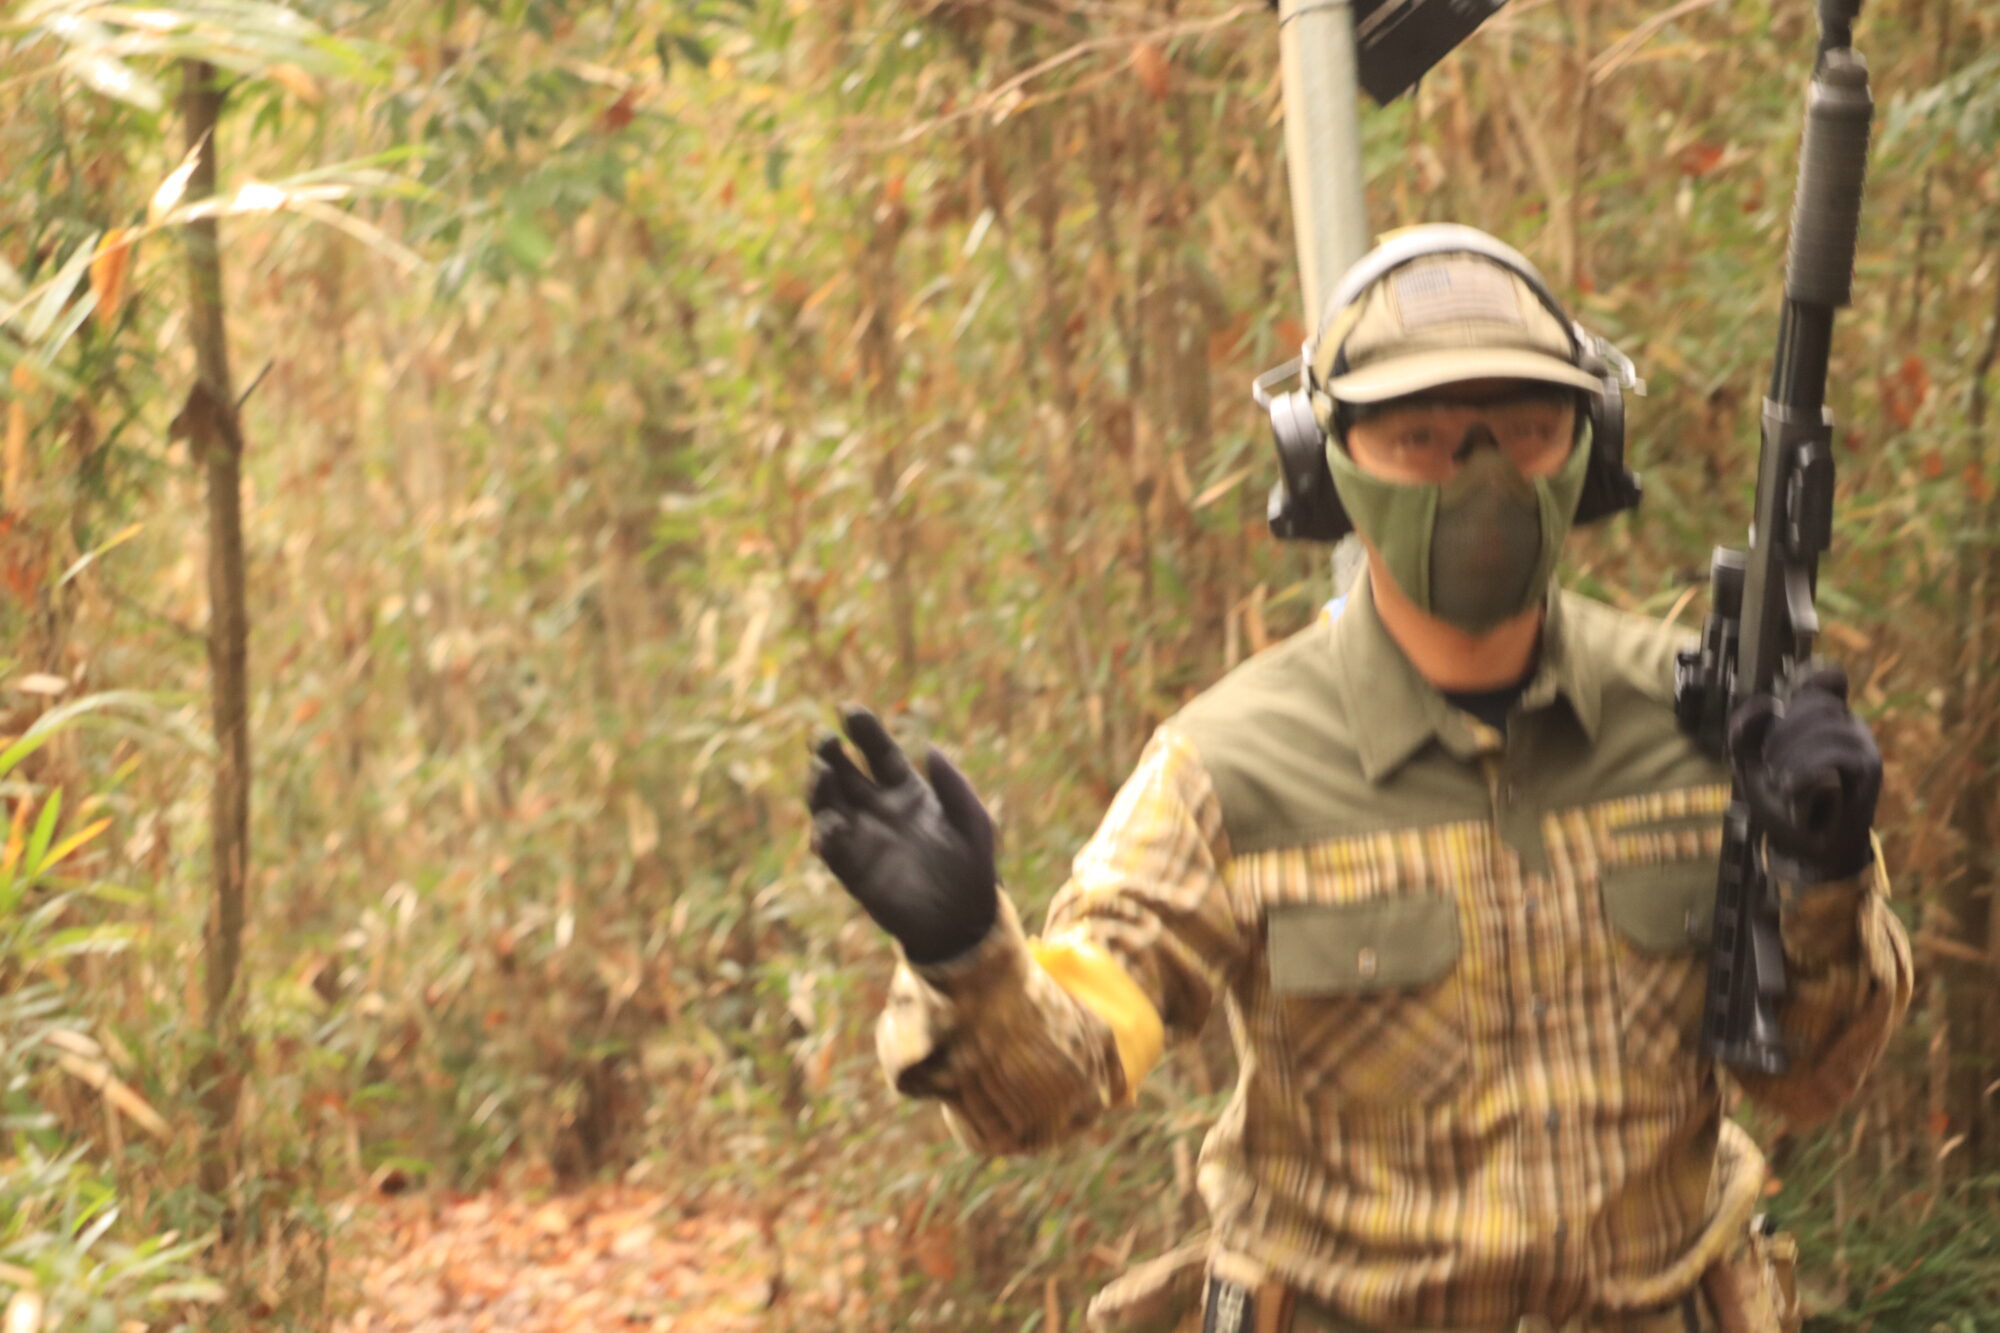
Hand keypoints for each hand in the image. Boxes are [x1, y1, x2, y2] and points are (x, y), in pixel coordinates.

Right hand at [806, 705, 997, 963]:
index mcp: (906, 789)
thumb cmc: (972, 865)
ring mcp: (861, 837)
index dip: (862, 729)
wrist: (964, 919)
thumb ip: (953, 786)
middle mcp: (876, 808)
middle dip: (828, 751)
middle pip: (844, 771)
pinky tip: (831, 824)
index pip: (877, 751)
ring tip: (821, 771)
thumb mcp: (973, 821)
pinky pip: (832, 849)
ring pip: (828, 804)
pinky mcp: (853, 869)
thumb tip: (926, 749)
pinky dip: (826, 835)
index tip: (847, 709)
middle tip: (821, 737)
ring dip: (820, 787)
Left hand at [1729, 665, 1880, 881]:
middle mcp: (1848, 725)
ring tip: (1777, 780)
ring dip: (1791, 754)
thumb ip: (1745, 731)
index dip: (1807, 678)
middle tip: (1766, 763)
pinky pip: (1839, 755)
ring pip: (1828, 727)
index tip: (1781, 704)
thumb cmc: (1780, 800)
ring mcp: (1863, 745)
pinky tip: (1787, 787)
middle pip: (1816, 702)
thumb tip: (1767, 704)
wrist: (1805, 848)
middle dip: (1781, 731)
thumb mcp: (1749, 762)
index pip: (1828, 678)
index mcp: (1823, 717)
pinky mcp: (1869, 772)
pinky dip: (1805, 771)